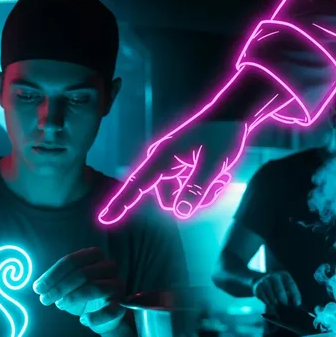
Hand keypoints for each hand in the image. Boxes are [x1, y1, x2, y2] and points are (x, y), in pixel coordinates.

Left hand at [33, 247, 124, 333]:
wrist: (104, 313)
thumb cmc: (83, 294)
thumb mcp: (69, 284)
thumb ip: (56, 282)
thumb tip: (40, 288)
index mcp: (94, 255)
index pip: (71, 260)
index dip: (53, 275)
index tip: (38, 288)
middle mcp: (109, 266)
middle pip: (82, 273)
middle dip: (59, 288)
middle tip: (45, 300)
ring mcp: (117, 284)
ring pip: (94, 288)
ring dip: (73, 298)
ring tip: (61, 306)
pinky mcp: (121, 304)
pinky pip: (108, 311)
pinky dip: (94, 317)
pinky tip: (83, 319)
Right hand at [98, 69, 291, 223]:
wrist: (232, 117)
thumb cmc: (222, 135)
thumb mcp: (213, 164)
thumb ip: (197, 189)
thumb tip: (181, 213)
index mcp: (164, 158)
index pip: (136, 185)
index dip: (120, 204)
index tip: (103, 219)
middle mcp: (165, 164)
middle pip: (168, 199)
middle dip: (191, 200)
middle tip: (214, 186)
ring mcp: (175, 168)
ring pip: (181, 197)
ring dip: (201, 195)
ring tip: (220, 179)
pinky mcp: (185, 170)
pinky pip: (190, 191)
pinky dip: (205, 189)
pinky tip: (220, 176)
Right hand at [253, 271, 301, 307]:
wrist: (260, 280)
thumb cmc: (278, 286)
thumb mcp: (286, 286)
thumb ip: (291, 294)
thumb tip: (296, 305)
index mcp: (284, 275)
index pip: (291, 284)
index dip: (295, 295)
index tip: (297, 304)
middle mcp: (275, 276)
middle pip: (279, 289)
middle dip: (283, 299)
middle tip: (285, 305)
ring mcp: (265, 280)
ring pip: (270, 293)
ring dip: (274, 301)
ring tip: (277, 304)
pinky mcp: (258, 286)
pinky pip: (263, 296)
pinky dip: (267, 301)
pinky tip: (270, 302)